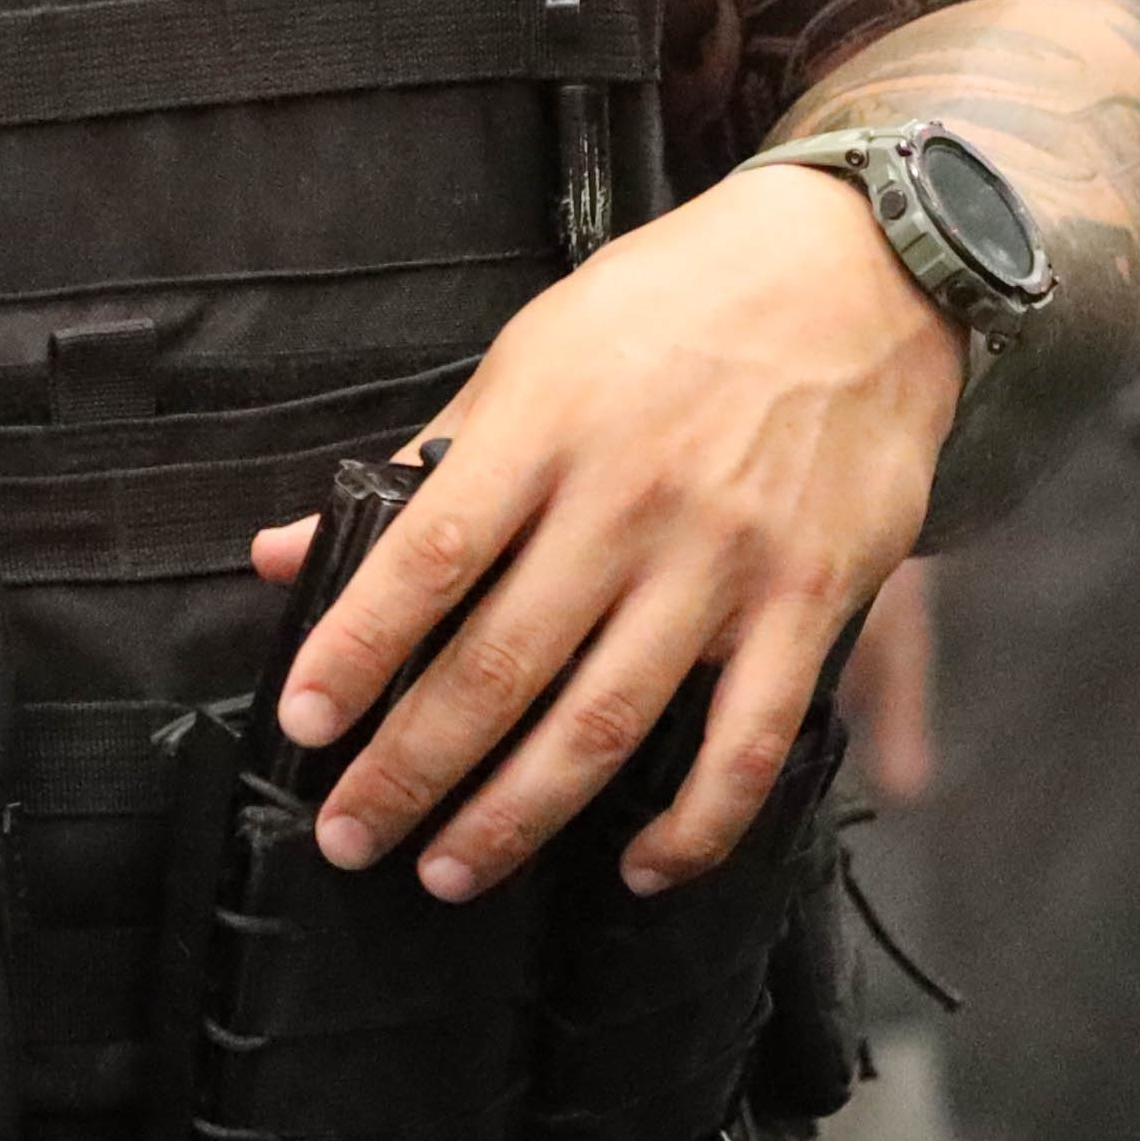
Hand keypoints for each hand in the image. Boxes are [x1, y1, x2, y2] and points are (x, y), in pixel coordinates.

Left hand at [254, 157, 955, 902]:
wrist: (860, 270)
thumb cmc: (676, 308)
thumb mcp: (534, 353)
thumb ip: (419, 464)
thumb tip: (279, 554)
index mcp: (546, 427)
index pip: (427, 557)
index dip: (357, 650)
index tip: (304, 723)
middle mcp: (629, 500)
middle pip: (499, 664)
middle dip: (410, 767)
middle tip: (350, 832)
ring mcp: (725, 559)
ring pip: (604, 722)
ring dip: (515, 815)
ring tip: (448, 869)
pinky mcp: (812, 601)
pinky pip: (745, 743)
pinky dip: (692, 825)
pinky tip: (639, 867)